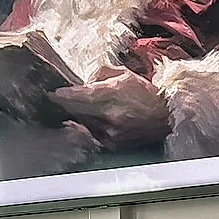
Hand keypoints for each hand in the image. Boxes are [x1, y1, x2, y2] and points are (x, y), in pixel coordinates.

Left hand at [52, 69, 171, 148]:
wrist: (167, 117)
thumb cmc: (146, 94)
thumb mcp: (123, 74)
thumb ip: (100, 74)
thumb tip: (84, 81)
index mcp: (109, 95)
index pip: (75, 96)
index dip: (60, 95)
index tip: (51, 94)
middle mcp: (107, 116)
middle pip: (75, 111)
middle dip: (68, 105)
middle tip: (61, 99)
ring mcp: (110, 133)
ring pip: (83, 124)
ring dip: (79, 116)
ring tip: (86, 108)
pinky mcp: (113, 145)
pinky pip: (93, 135)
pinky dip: (91, 127)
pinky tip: (95, 121)